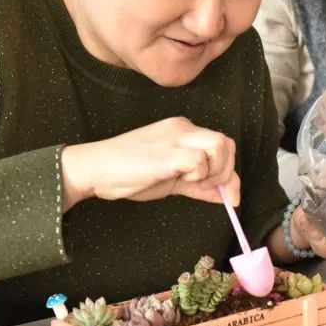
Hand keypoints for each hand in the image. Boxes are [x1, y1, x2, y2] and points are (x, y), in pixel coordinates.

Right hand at [60, 117, 238, 210]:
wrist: (96, 169)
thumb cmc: (128, 173)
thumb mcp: (172, 181)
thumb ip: (200, 186)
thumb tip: (230, 196)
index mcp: (182, 131)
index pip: (220, 144)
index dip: (227, 170)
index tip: (222, 193)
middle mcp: (182, 129)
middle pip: (225, 143)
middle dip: (226, 171)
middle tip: (207, 189)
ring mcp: (176, 138)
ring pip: (219, 145)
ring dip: (215, 172)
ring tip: (194, 184)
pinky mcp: (169, 152)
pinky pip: (200, 160)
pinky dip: (199, 176)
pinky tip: (182, 182)